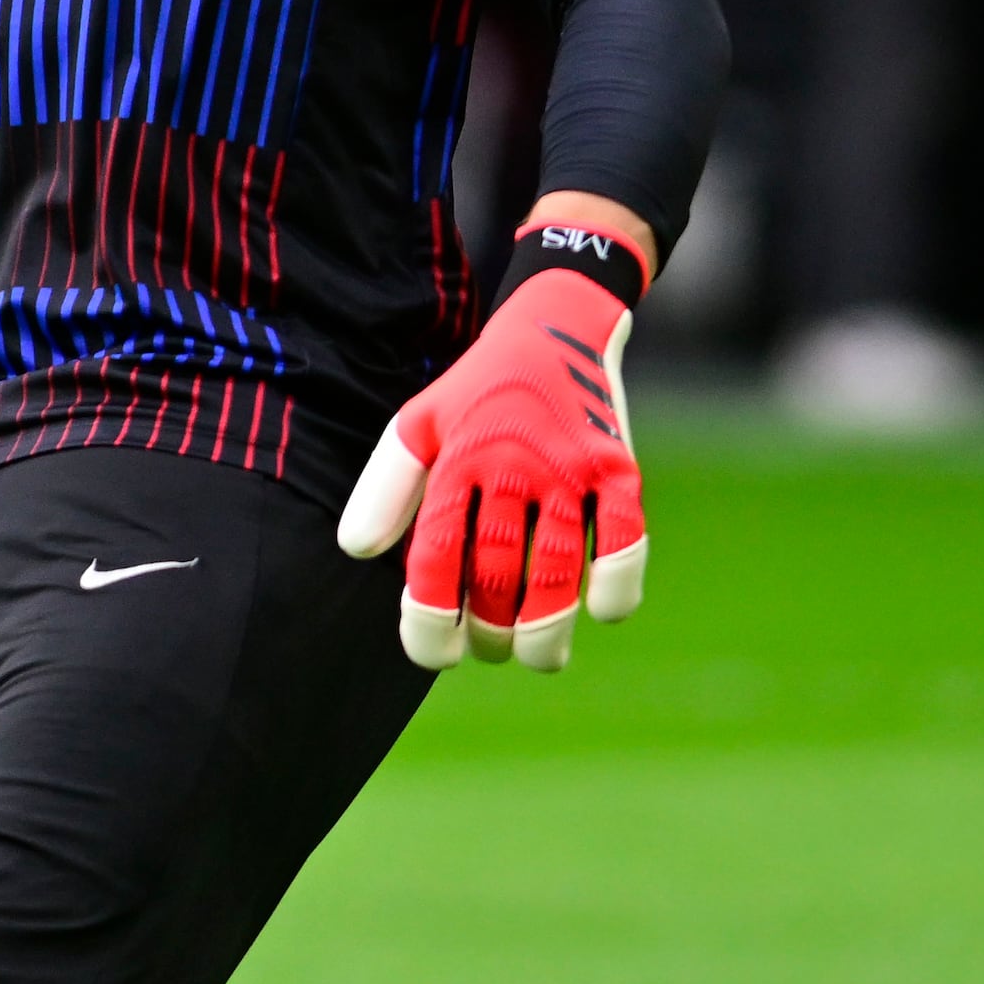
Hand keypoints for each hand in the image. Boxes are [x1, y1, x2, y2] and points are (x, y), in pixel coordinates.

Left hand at [336, 266, 647, 671]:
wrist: (555, 325)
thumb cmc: (476, 393)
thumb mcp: (418, 424)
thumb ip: (385, 486)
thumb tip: (357, 551)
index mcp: (458, 459)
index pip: (437, 557)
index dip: (430, 618)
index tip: (434, 653)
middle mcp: (514, 464)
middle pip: (499, 574)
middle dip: (491, 631)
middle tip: (489, 649)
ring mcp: (571, 468)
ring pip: (559, 570)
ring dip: (547, 629)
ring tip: (536, 657)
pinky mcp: (619, 468)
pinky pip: (626, 539)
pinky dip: (617, 584)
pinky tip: (599, 611)